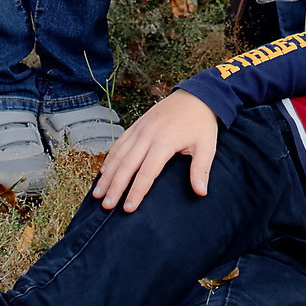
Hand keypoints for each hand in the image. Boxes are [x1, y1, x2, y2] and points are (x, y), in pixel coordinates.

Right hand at [95, 92, 218, 211]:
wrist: (195, 96)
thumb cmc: (201, 124)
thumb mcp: (207, 146)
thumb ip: (201, 169)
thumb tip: (201, 192)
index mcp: (165, 142)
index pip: (147, 172)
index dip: (136, 191)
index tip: (128, 208)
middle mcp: (148, 135)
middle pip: (127, 165)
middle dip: (115, 187)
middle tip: (106, 205)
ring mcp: (140, 129)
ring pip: (119, 154)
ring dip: (107, 175)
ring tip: (97, 193)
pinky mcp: (137, 125)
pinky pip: (119, 143)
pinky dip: (110, 158)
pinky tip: (104, 172)